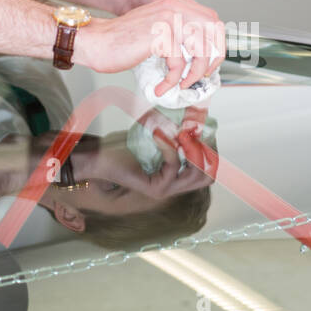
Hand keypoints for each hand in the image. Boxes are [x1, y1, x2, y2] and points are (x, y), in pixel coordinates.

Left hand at [71, 131, 213, 198]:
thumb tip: (196, 119)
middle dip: (206, 152)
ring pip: (196, 175)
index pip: (209, 170)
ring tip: (181, 133)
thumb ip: (175, 134)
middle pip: (208, 176)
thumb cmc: (124, 148)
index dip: (210, 149)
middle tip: (193, 133)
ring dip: (192, 149)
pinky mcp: (155, 189)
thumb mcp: (156, 138)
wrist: (100, 159)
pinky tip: (158, 133)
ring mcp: (166, 191)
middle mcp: (175, 187)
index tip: (201, 129)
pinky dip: (168, 146)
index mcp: (177, 177)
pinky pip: (173, 165)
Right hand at [74, 0, 225, 93]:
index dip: (216, 42)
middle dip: (213, 56)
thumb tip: (200, 54)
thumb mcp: (156, 31)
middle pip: (213, 30)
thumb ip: (177, 34)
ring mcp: (167, 20)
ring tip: (181, 83)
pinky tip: (162, 87)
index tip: (208, 61)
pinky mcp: (159, 36)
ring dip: (194, 72)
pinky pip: (178, 63)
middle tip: (200, 74)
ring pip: (200, 49)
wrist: (95, 41)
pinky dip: (172, 80)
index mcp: (175, 4)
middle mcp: (174, 7)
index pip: (212, 19)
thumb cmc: (122, 41)